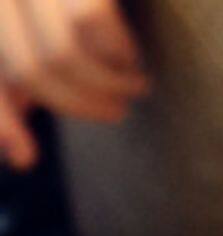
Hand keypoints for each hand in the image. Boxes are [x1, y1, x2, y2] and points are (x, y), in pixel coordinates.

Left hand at [0, 0, 146, 167]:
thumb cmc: (65, 10)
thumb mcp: (26, 39)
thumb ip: (11, 92)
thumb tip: (22, 158)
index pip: (2, 74)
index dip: (1, 119)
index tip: (27, 155)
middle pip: (33, 71)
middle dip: (82, 105)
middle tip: (118, 109)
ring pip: (64, 53)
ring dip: (110, 85)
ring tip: (133, 83)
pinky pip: (91, 21)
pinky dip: (121, 53)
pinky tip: (133, 56)